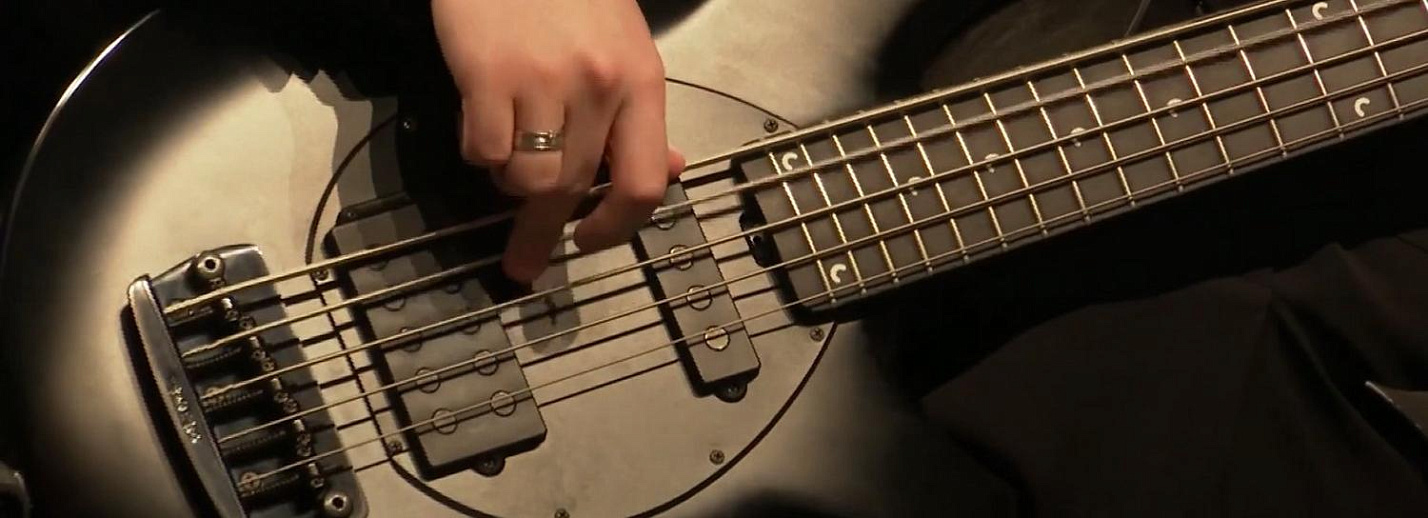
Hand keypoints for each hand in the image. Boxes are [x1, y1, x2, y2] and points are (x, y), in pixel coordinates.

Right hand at [432, 0, 684, 283]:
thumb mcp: (625, 47)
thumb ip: (641, 116)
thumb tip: (667, 171)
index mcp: (641, 82)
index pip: (644, 182)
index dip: (618, 228)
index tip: (590, 244)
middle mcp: (598, 86)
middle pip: (573, 189)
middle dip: (543, 237)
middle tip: (523, 266)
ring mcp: (541, 80)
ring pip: (525, 178)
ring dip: (509, 184)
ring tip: (505, 153)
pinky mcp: (486, 74)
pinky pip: (483, 150)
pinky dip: (479, 152)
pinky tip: (482, 121)